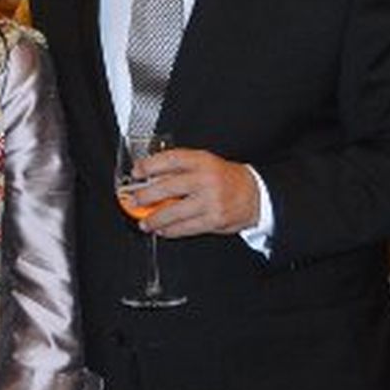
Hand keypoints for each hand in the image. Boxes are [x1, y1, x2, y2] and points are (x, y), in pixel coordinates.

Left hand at [132, 148, 258, 237]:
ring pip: (174, 212)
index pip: (171, 159)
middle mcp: (206, 179)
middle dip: (145, 196)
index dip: (150, 165)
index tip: (136, 171)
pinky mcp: (214, 219)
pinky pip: (186, 227)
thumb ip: (180, 168)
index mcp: (202, 161)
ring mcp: (211, 200)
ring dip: (155, 219)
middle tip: (133, 200)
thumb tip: (150, 177)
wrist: (255, 194)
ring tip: (145, 222)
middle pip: (168, 187)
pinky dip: (171, 230)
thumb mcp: (205, 163)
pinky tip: (162, 230)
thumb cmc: (225, 178)